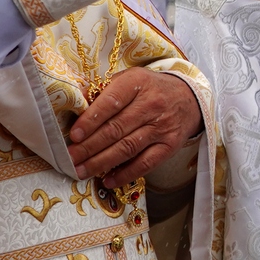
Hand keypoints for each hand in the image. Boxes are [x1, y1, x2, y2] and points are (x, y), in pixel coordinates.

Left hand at [68, 66, 202, 185]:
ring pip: (127, 148)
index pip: (111, 102)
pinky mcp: (169, 146)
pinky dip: (125, 174)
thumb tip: (74, 102)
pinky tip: (108, 180)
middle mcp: (151, 104)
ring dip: (101, 162)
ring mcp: (162, 127)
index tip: (74, 135)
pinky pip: (145, 163)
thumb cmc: (150, 89)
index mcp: (137, 83)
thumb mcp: (129, 79)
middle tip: (70, 158)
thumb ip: (104, 90)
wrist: (188, 98)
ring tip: (81, 171)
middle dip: (89, 146)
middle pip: (116, 129)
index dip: (91, 120)